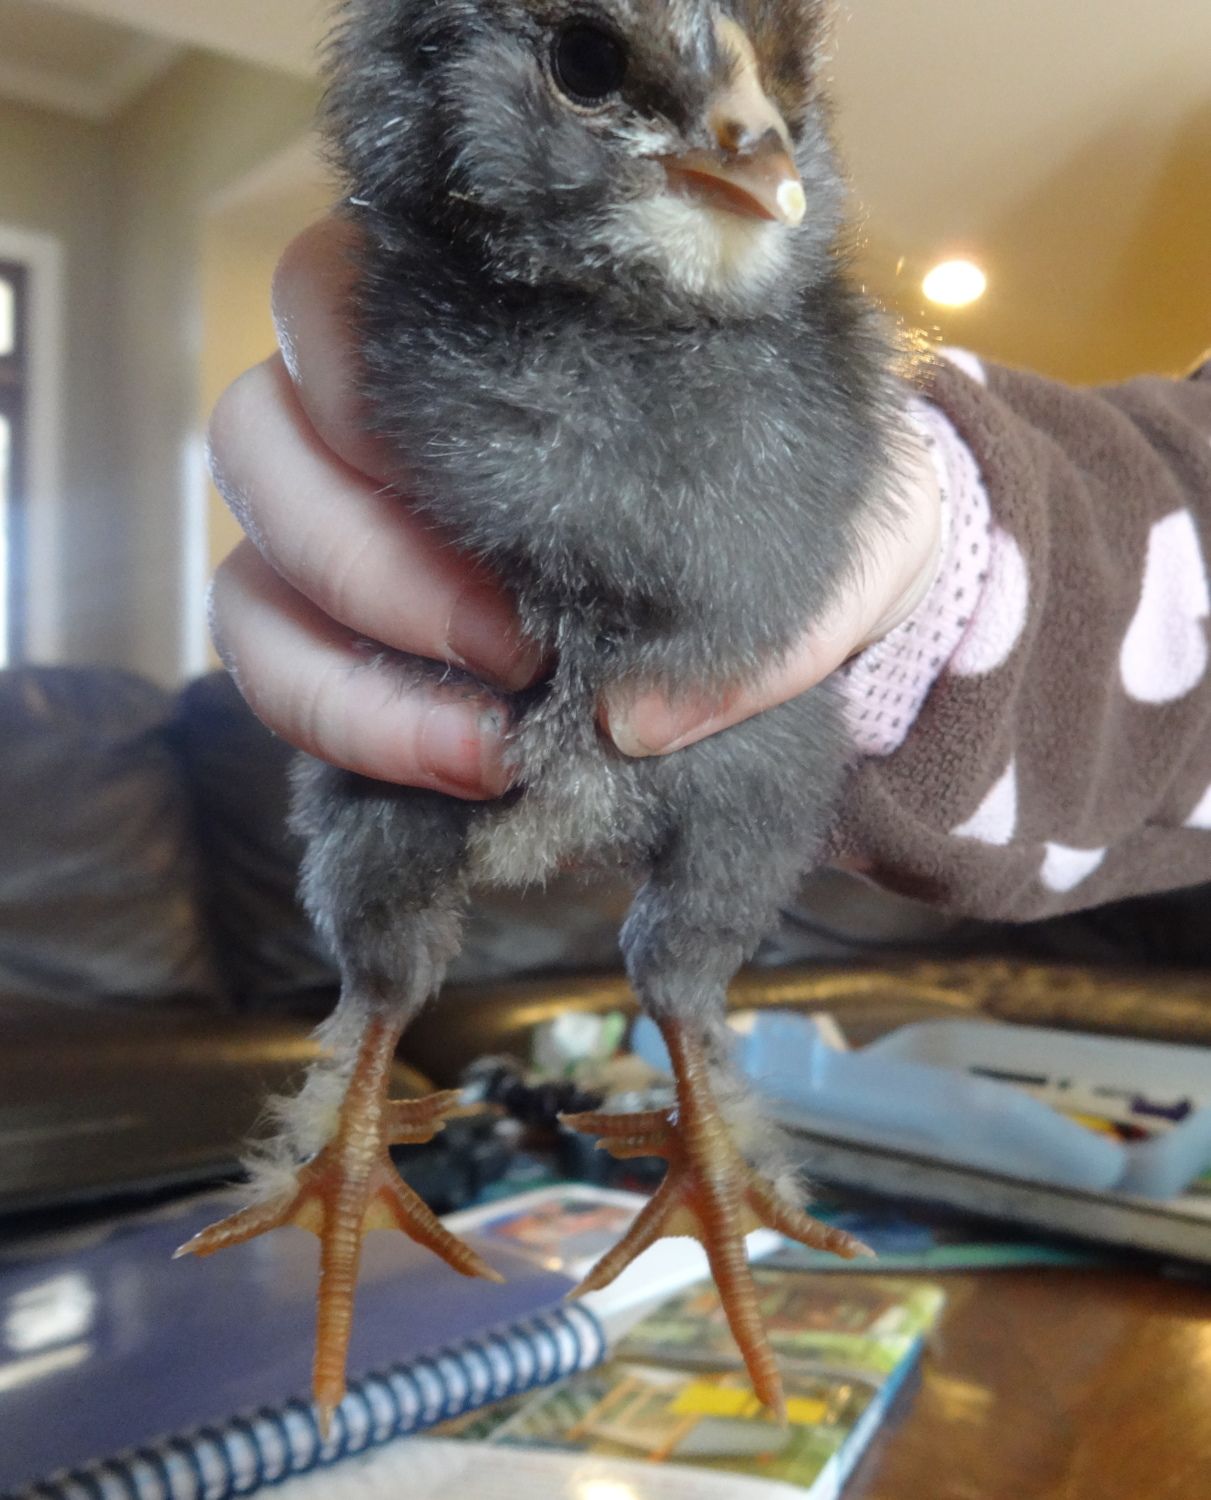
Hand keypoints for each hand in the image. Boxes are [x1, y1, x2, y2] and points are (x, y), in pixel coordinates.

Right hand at [208, 217, 940, 795]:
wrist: (800, 595)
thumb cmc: (802, 521)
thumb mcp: (834, 544)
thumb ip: (771, 617)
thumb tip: (632, 719)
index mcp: (472, 320)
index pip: (330, 290)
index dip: (368, 386)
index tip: (506, 498)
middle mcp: (365, 411)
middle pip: (256, 436)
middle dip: (375, 562)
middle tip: (516, 650)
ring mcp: (334, 525)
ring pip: (248, 572)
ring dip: (350, 674)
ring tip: (497, 744)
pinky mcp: (335, 637)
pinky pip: (268, 676)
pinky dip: (348, 731)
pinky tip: (472, 766)